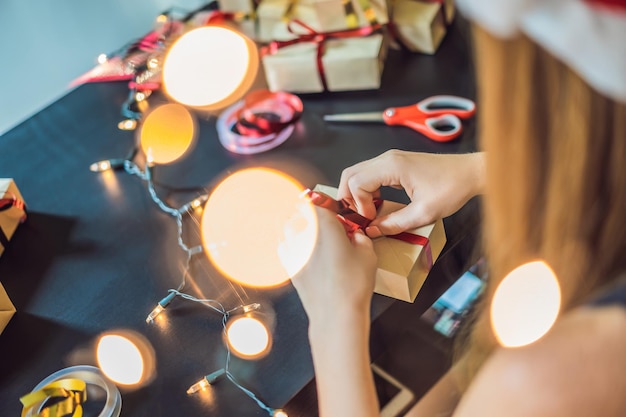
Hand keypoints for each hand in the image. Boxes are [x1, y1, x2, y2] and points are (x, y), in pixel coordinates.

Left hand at [290, 207, 377, 324]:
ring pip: (287, 226)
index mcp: (323, 222)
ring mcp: (292, 249)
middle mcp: (303, 232)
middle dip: (309, 213)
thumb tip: (355, 235)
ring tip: (311, 233)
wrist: (335, 313)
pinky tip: (301, 249)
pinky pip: (283, 245)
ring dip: (297, 226)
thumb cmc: (352, 284)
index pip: (316, 200)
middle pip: (298, 211)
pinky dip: (290, 243)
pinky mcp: (288, 265)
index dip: (324, 202)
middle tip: (323, 221)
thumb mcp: (368, 253)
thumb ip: (360, 237)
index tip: (332, 208)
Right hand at [338, 150, 484, 236]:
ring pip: (358, 173)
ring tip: (369, 212)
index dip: (359, 205)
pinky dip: (367, 189)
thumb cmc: (453, 187)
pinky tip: (378, 203)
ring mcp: (391, 159)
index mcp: (392, 166)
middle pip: (350, 174)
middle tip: (361, 216)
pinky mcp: (396, 163)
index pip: (356, 183)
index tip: (371, 219)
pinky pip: (370, 173)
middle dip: (349, 198)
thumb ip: (394, 223)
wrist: (471, 172)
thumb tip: (372, 231)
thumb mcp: (424, 213)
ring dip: (357, 194)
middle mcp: (387, 158)